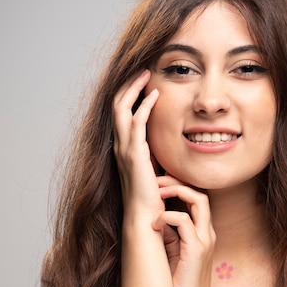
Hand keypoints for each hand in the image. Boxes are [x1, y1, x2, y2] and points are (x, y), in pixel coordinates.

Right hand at [112, 70, 162, 222]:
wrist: (145, 217)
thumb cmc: (153, 197)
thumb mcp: (154, 167)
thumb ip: (156, 152)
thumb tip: (169, 140)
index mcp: (124, 147)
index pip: (120, 112)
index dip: (128, 93)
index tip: (142, 79)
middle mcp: (119, 145)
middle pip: (116, 104)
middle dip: (128, 84)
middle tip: (142, 69)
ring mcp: (124, 149)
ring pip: (121, 108)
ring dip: (133, 88)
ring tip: (146, 74)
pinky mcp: (134, 154)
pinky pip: (136, 122)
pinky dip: (144, 106)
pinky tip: (155, 95)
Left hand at [152, 175, 216, 286]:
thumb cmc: (177, 285)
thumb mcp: (172, 252)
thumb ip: (169, 233)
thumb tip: (155, 215)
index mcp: (202, 233)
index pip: (197, 198)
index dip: (179, 185)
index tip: (158, 183)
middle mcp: (206, 233)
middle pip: (200, 193)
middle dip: (176, 182)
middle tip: (154, 182)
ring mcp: (204, 240)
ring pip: (198, 200)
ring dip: (174, 191)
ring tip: (155, 194)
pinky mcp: (196, 250)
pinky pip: (184, 220)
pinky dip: (167, 216)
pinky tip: (154, 224)